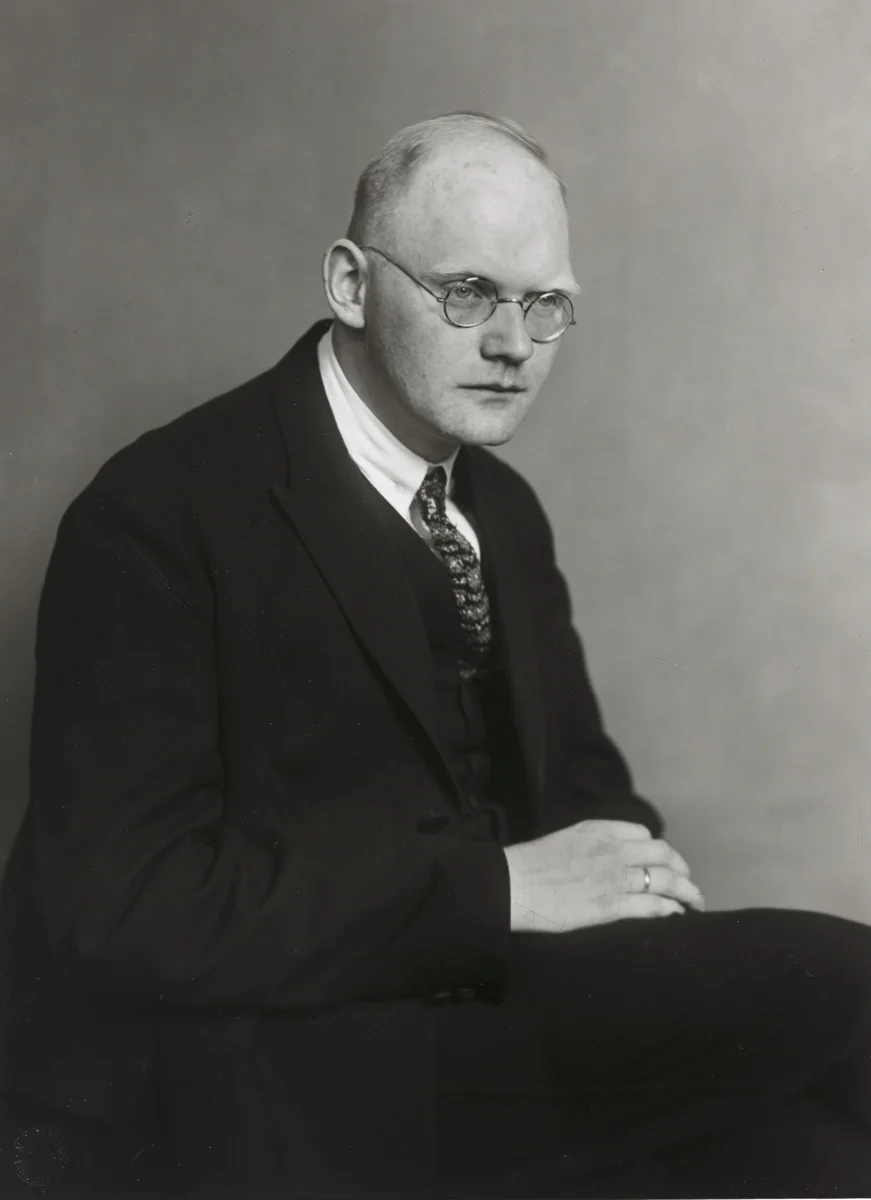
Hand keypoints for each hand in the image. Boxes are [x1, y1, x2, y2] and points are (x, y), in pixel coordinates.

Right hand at [503, 819, 704, 933]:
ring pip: (665, 880)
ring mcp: (613, 878)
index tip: (663, 862)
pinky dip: (669, 909)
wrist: (513, 885)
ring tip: (695, 902)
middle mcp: (612, 850)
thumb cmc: (530, 865)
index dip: (658, 849)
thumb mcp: (564, 839)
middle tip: (689, 883)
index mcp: (599, 831)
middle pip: (662, 854)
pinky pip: (652, 905)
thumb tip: (607, 856)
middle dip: (681, 869)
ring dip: (686, 892)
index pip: (643, 834)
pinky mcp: (610, 906)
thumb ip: (591, 844)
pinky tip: (676, 914)